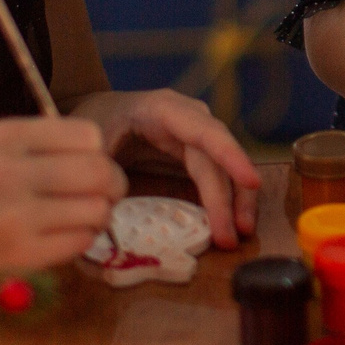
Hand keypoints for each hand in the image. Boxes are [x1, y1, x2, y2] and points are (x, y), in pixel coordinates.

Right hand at [0, 116, 127, 271]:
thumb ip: (39, 145)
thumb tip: (102, 155)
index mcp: (1, 137)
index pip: (87, 135)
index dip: (98, 153)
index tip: (92, 165)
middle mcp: (7, 172)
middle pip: (99, 171)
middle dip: (112, 185)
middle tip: (106, 194)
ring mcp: (13, 216)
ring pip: (96, 209)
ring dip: (99, 215)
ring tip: (81, 217)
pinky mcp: (19, 255)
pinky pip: (80, 242)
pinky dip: (82, 240)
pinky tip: (62, 237)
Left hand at [72, 89, 261, 246]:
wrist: (102, 109)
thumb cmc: (98, 121)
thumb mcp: (93, 140)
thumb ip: (100, 169)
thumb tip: (108, 208)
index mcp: (164, 109)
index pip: (205, 132)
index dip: (230, 156)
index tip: (251, 182)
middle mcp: (191, 119)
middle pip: (219, 157)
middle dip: (231, 196)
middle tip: (235, 234)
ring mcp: (197, 135)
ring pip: (226, 167)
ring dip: (237, 200)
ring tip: (239, 234)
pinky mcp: (197, 153)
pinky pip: (218, 175)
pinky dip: (226, 199)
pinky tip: (230, 224)